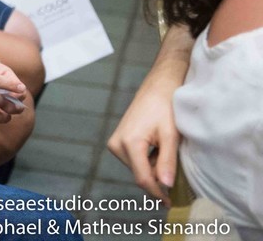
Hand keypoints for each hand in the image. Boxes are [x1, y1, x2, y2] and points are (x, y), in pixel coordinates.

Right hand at [107, 77, 180, 204]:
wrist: (157, 88)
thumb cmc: (165, 108)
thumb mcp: (170, 136)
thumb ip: (167, 161)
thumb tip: (165, 185)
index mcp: (129, 143)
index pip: (143, 178)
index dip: (157, 193)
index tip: (171, 202)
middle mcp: (116, 145)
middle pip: (140, 174)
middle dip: (158, 177)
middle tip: (176, 169)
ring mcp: (115, 143)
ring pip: (137, 168)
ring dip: (153, 168)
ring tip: (167, 151)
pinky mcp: (117, 141)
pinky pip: (134, 160)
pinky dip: (148, 161)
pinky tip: (157, 148)